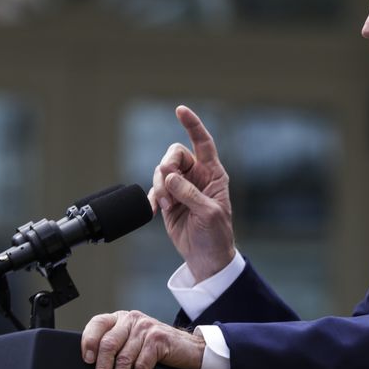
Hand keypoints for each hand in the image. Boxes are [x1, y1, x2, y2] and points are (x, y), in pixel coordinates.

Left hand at [81, 310, 203, 368]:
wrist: (189, 348)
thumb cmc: (155, 348)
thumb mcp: (132, 341)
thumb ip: (115, 346)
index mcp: (120, 319)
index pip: (98, 324)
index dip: (89, 341)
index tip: (86, 361)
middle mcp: (131, 319)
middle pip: (109, 345)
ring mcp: (145, 328)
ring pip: (124, 358)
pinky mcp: (159, 340)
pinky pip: (142, 366)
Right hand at [150, 105, 235, 281]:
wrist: (207, 258)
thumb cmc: (216, 235)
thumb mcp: (209, 213)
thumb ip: (190, 193)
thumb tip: (169, 176)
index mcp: (214, 174)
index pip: (203, 143)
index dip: (192, 125)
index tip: (180, 110)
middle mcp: (197, 177)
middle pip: (175, 156)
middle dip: (167, 168)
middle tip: (168, 186)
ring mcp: (181, 188)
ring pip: (161, 172)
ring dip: (159, 186)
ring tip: (165, 205)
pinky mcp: (169, 200)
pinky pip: (154, 190)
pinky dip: (151, 198)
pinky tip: (153, 210)